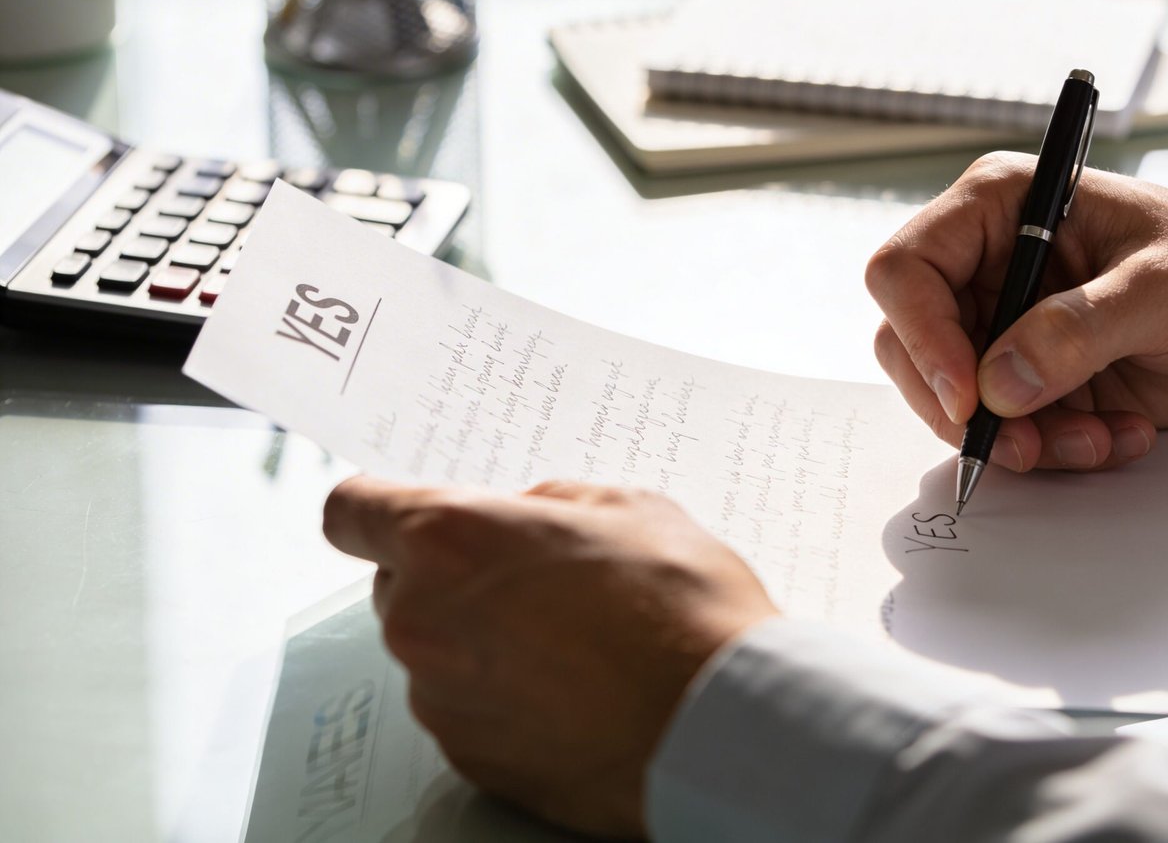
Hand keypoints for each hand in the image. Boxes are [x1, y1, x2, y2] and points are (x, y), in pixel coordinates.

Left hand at [322, 477, 777, 838]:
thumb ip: (551, 503)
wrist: (717, 726)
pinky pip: (468, 713)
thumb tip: (530, 517)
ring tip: (574, 644)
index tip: (395, 513)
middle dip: (452, 577)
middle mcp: (424, 622)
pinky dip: (506, 701)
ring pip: (436, 654)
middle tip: (534, 578)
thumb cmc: (683, 613)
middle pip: (399, 586)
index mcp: (450, 540)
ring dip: (482, 643)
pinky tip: (576, 693)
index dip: (376, 509)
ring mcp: (442, 700)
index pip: (352, 511)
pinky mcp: (471, 761)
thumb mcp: (629, 507)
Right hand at [866, 152, 1167, 472]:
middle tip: (1021, 444)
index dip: (921, 335)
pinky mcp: (1038, 381)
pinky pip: (1010, 432)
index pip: (909, 268)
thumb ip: (1076, 331)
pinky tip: (1119, 435)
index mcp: (1005, 209)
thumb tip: (998, 383)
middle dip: (963, 407)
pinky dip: (1056, 451)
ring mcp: (1011, 328)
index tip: (968, 397)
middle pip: (912, 345)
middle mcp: (993, 267)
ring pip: (958, 403)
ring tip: (1096, 440)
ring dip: (1019, 439)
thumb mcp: (1162, 288)